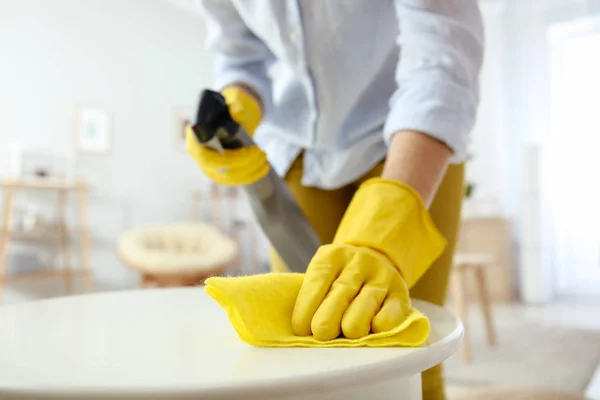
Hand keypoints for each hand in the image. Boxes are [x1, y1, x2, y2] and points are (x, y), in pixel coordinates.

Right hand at [186, 86, 268, 185]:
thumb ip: (236, 105)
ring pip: (228, 177)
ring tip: (265, 161)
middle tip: (262, 154)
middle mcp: (197, 152)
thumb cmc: (231, 104)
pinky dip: (249, 176)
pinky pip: (232, 180)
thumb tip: (238, 114)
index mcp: (195, 134)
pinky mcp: (218, 171)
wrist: (232, 111)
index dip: (231, 159)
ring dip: (249, 172)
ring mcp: (206, 164)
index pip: (208, 157)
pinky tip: (263, 169)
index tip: (252, 151)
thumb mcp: (234, 100)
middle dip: (245, 164)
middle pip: (220, 169)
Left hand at [291, 178, 446, 339]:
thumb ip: (312, 294)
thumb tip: (301, 330)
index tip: (301, 329)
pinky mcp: (400, 294)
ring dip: (350, 327)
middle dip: (326, 322)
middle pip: (339, 296)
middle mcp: (359, 263)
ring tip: (345, 333)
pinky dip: (377, 327)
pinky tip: (370, 329)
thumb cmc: (339, 277)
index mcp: (332, 256)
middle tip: (321, 334)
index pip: (316, 283)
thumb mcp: (322, 273)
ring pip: (363, 308)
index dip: (305, 310)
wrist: (375, 259)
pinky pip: (389, 316)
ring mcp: (382, 277)